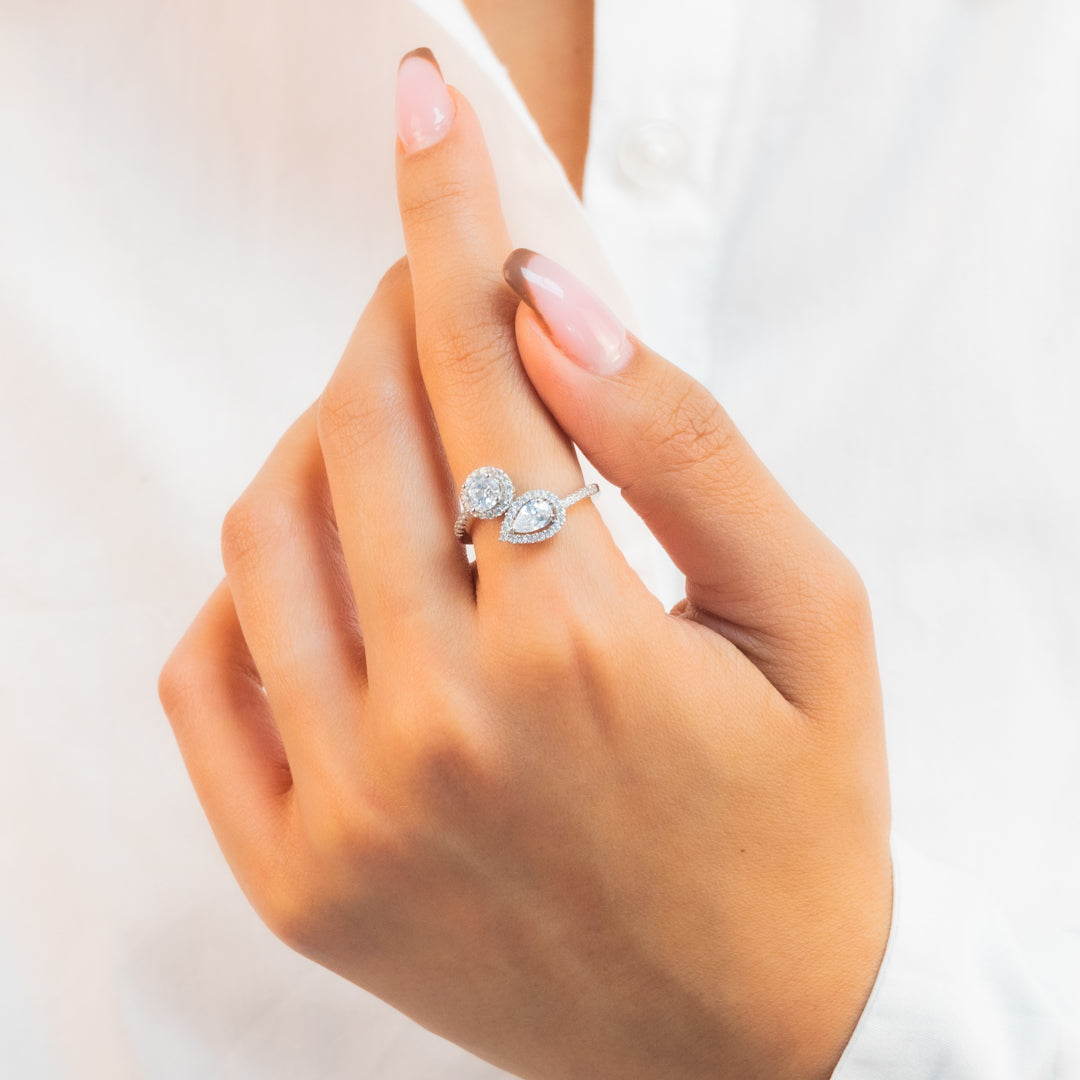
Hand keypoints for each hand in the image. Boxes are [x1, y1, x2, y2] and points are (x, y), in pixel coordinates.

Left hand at [160, 49, 891, 1079]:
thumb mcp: (808, 614)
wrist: (749, 1040)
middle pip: (361, 428)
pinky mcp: (299, 879)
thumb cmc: (801, 820)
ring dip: (322, 432)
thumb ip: (687, 446)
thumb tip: (555, 305)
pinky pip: (208, 673)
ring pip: (267, 533)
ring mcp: (351, 811)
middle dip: (394, 319)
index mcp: (582, 649)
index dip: (451, 217)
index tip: (428, 114)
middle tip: (437, 294)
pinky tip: (330, 567)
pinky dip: (251, 583)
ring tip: (397, 426)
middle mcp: (444, 726)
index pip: (483, 363)